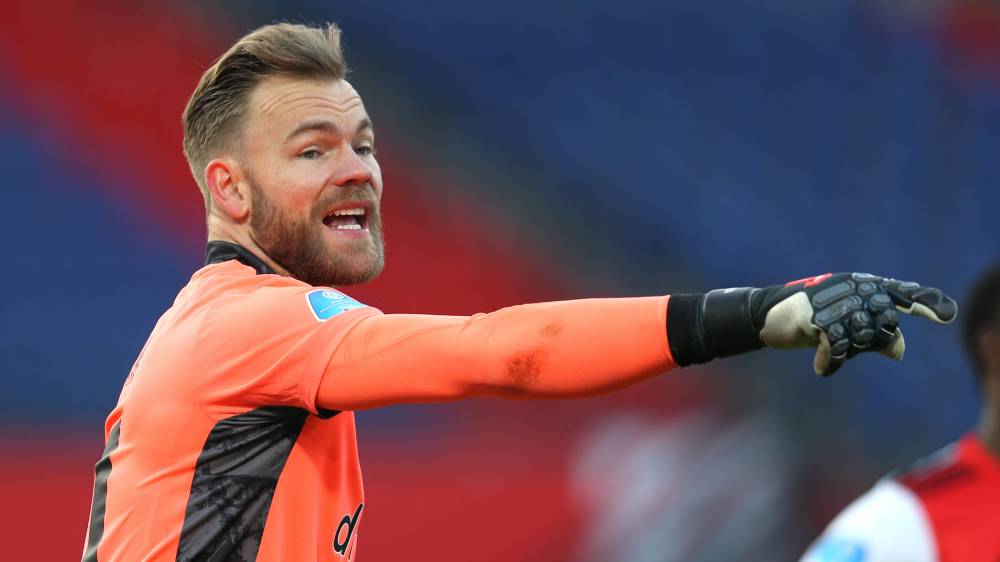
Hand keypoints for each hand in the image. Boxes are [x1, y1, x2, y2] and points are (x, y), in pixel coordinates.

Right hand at [754, 273, 956, 375]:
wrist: (767, 318)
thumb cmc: (811, 323)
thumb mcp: (845, 331)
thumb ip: (875, 339)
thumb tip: (898, 351)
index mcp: (863, 287)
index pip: (901, 294)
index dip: (925, 303)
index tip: (946, 317)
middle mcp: (852, 288)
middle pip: (884, 323)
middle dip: (868, 343)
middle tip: (843, 346)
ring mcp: (833, 300)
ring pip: (862, 336)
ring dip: (846, 353)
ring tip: (828, 355)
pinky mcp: (814, 315)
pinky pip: (837, 345)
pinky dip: (829, 361)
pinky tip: (820, 367)